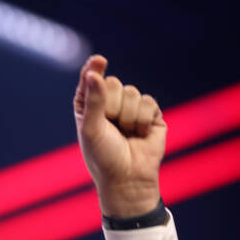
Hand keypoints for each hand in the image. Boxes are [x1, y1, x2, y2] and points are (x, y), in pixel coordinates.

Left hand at [73, 55, 166, 217]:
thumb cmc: (103, 156)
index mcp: (88, 105)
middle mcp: (109, 103)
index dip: (94, 69)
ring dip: (128, 116)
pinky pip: (149, 102)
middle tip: (111, 127)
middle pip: (113, 83)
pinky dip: (143, 120)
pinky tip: (141, 134)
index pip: (90, 79)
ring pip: (132, 92)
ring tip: (126, 134)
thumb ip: (94, 100)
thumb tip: (94, 72)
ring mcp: (131, 107)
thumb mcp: (91, 129)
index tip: (99, 61)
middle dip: (112, 106)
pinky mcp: (151, 114)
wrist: (128, 178)